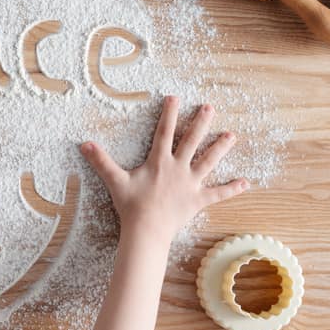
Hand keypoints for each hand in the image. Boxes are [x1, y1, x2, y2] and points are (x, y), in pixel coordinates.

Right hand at [80, 95, 247, 241]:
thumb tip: (84, 144)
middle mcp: (178, 169)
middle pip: (192, 141)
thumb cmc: (131, 206)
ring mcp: (191, 184)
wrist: (147, 231)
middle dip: (200, 123)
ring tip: (232, 135)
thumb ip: (101, 161)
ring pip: (209, 162)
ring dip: (220, 148)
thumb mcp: (115, 180)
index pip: (164, 132)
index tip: (174, 98)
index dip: (169, 114)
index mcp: (159, 161)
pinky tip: (246, 183)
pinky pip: (218, 193)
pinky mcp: (198, 200)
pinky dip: (231, 189)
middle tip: (209, 108)